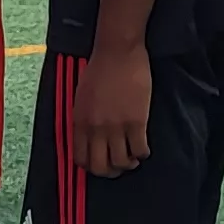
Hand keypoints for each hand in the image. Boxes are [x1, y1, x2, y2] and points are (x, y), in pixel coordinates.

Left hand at [73, 40, 152, 177]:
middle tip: (118, 167)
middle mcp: (96, 128)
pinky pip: (140, 149)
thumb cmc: (99, 69)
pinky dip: (143, 153)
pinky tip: (144, 149)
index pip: (80, 158)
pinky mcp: (136, 121)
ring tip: (133, 158)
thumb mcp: (81, 97)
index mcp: (80, 122)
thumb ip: (83, 118)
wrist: (118, 51)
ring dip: (128, 164)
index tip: (100, 163)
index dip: (91, 167)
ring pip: (121, 162)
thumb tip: (87, 137)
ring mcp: (116, 126)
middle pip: (100, 166)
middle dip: (110, 172)